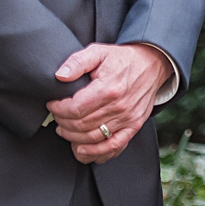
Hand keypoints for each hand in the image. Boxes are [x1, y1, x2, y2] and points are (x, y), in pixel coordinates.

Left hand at [47, 43, 172, 163]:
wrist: (151, 64)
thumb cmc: (122, 59)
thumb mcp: (98, 52)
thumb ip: (77, 62)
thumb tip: (60, 76)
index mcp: (108, 88)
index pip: (75, 109)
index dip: (58, 110)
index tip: (53, 105)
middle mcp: (119, 107)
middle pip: (81, 126)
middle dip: (63, 123)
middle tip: (57, 117)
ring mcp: (128, 119)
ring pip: (93, 138)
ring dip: (73, 138)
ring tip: (65, 130)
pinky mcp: (134, 126)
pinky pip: (114, 147)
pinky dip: (96, 153)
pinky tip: (83, 150)